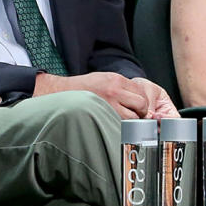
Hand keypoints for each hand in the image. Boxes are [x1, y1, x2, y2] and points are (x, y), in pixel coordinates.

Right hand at [34, 72, 178, 118]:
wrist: (63, 93)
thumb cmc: (84, 87)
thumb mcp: (104, 78)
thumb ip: (121, 86)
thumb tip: (138, 97)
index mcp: (116, 79)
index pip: (140, 90)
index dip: (142, 99)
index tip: (138, 106)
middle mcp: (114, 90)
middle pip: (141, 103)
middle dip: (141, 111)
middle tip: (135, 114)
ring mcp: (109, 105)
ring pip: (133, 117)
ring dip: (133, 121)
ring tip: (125, 120)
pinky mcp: (104, 116)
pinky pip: (121, 124)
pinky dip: (122, 127)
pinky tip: (116, 124)